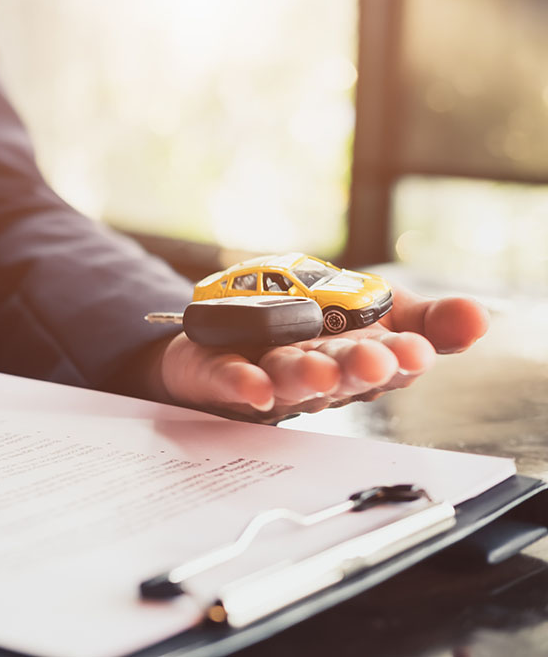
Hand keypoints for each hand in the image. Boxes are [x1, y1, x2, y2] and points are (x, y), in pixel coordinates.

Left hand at [156, 287, 488, 421]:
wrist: (233, 330)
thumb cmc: (314, 329)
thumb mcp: (378, 312)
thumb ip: (427, 320)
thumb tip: (479, 316)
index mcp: (358, 359)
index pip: (389, 361)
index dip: (403, 358)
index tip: (417, 351)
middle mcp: (317, 373)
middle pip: (340, 372)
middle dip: (358, 368)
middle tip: (377, 361)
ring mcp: (268, 374)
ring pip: (289, 378)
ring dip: (306, 377)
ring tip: (321, 372)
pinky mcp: (221, 372)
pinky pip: (230, 378)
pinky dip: (242, 382)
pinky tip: (253, 388)